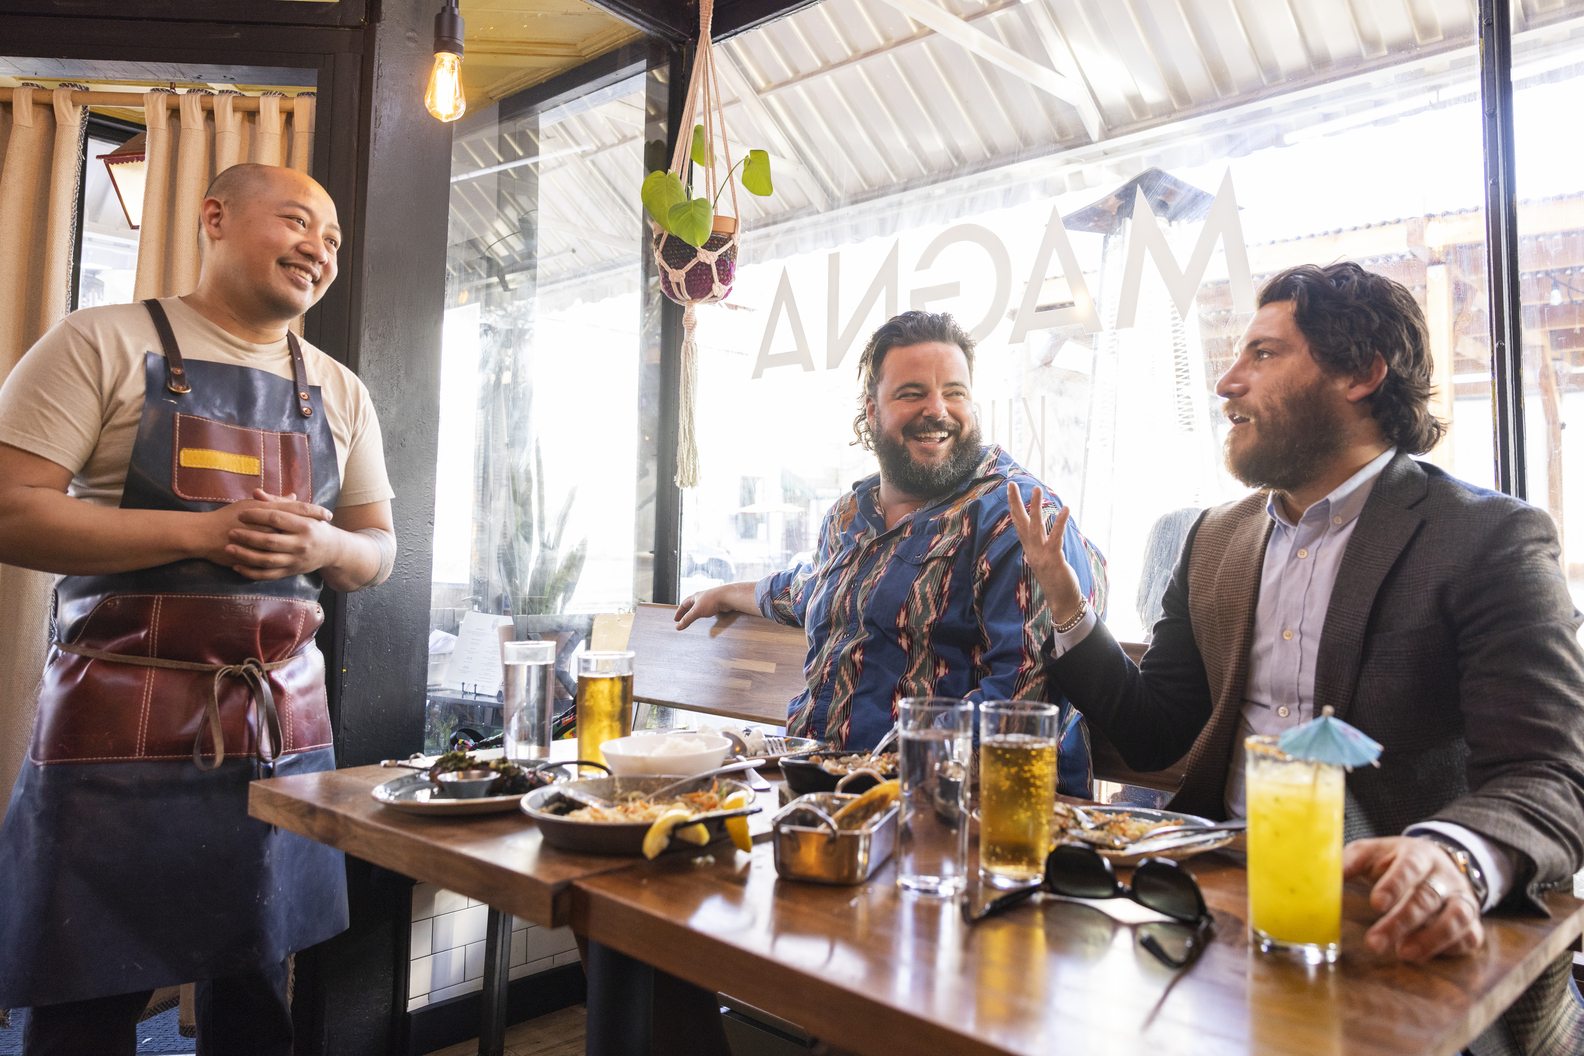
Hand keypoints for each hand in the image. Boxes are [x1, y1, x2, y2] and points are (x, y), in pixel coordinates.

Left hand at [212, 488, 338, 579]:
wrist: (332, 550)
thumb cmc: (313, 526)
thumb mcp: (303, 513)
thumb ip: (278, 503)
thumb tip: (256, 493)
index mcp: (305, 525)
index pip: (277, 518)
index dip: (257, 516)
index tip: (241, 514)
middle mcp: (301, 544)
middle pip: (270, 541)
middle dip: (248, 537)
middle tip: (230, 532)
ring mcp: (296, 560)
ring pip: (267, 560)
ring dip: (246, 556)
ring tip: (229, 549)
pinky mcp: (291, 572)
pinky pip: (268, 575)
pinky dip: (251, 573)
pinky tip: (237, 567)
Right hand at [675, 582, 752, 630]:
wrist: (727, 597)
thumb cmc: (712, 600)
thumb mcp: (697, 611)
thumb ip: (687, 619)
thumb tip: (678, 626)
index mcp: (695, 597)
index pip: (683, 604)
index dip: (679, 612)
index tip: (676, 619)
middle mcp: (701, 597)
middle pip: (691, 605)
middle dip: (686, 612)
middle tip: (682, 619)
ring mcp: (710, 600)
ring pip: (700, 606)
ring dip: (695, 612)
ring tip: (693, 617)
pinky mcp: (717, 604)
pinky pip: (708, 609)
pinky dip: (704, 613)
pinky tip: (706, 616)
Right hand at [1005, 482, 1083, 625]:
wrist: (1062, 601)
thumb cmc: (1057, 581)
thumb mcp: (1046, 560)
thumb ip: (1043, 546)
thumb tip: (1043, 535)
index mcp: (1030, 549)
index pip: (1019, 525)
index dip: (1014, 508)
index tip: (1011, 491)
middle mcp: (1032, 550)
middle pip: (1020, 523)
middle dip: (1015, 503)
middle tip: (1011, 485)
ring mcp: (1041, 554)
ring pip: (1035, 527)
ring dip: (1035, 507)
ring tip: (1037, 489)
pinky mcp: (1053, 558)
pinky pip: (1056, 537)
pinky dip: (1060, 522)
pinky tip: (1065, 509)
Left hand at [1343, 836, 1484, 961]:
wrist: (1438, 862)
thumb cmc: (1394, 861)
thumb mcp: (1371, 853)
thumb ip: (1349, 862)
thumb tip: (1324, 878)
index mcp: (1418, 854)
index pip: (1410, 866)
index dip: (1395, 884)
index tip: (1376, 904)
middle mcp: (1444, 876)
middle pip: (1427, 897)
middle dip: (1401, 922)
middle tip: (1375, 943)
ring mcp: (1462, 898)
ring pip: (1456, 917)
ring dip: (1431, 939)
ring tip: (1404, 954)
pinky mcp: (1471, 922)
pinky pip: (1470, 937)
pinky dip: (1452, 948)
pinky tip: (1427, 956)